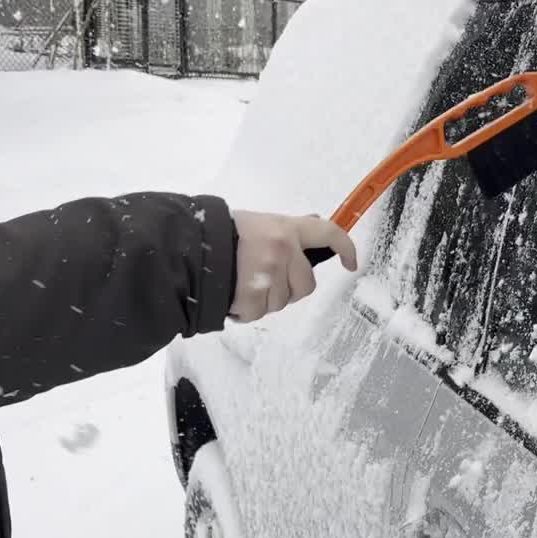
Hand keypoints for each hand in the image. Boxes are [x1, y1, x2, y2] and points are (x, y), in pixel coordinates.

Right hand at [229, 211, 356, 321]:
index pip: (327, 234)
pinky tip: (231, 296)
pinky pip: (257, 313)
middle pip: (306, 286)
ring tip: (240, 284)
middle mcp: (283, 248)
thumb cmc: (221, 234)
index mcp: (286, 228)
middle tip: (263, 282)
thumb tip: (316, 226)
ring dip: (263, 301)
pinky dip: (243, 311)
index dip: (345, 249)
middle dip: (288, 290)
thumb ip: (286, 233)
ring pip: (281, 303)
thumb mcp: (258, 224)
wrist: (186, 245)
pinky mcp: (253, 293)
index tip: (350, 264)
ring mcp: (269, 272)